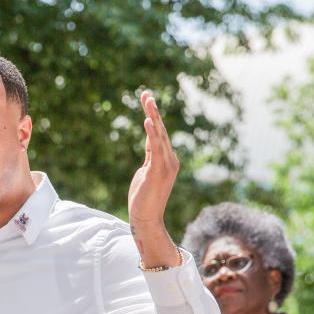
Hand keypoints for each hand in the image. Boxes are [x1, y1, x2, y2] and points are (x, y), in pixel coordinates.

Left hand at [128, 90, 178, 227]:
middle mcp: (170, 159)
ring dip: (153, 117)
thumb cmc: (143, 199)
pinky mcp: (158, 171)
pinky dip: (152, 134)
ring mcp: (166, 165)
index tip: (146, 100)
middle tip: (145, 94)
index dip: (152, 117)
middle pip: (160, 130)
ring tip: (148, 100)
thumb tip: (150, 146)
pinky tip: (148, 122)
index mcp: (166, 159)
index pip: (158, 133)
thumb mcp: (146, 172)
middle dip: (152, 111)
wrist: (146, 219)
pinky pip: (155, 149)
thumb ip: (150, 158)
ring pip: (159, 136)